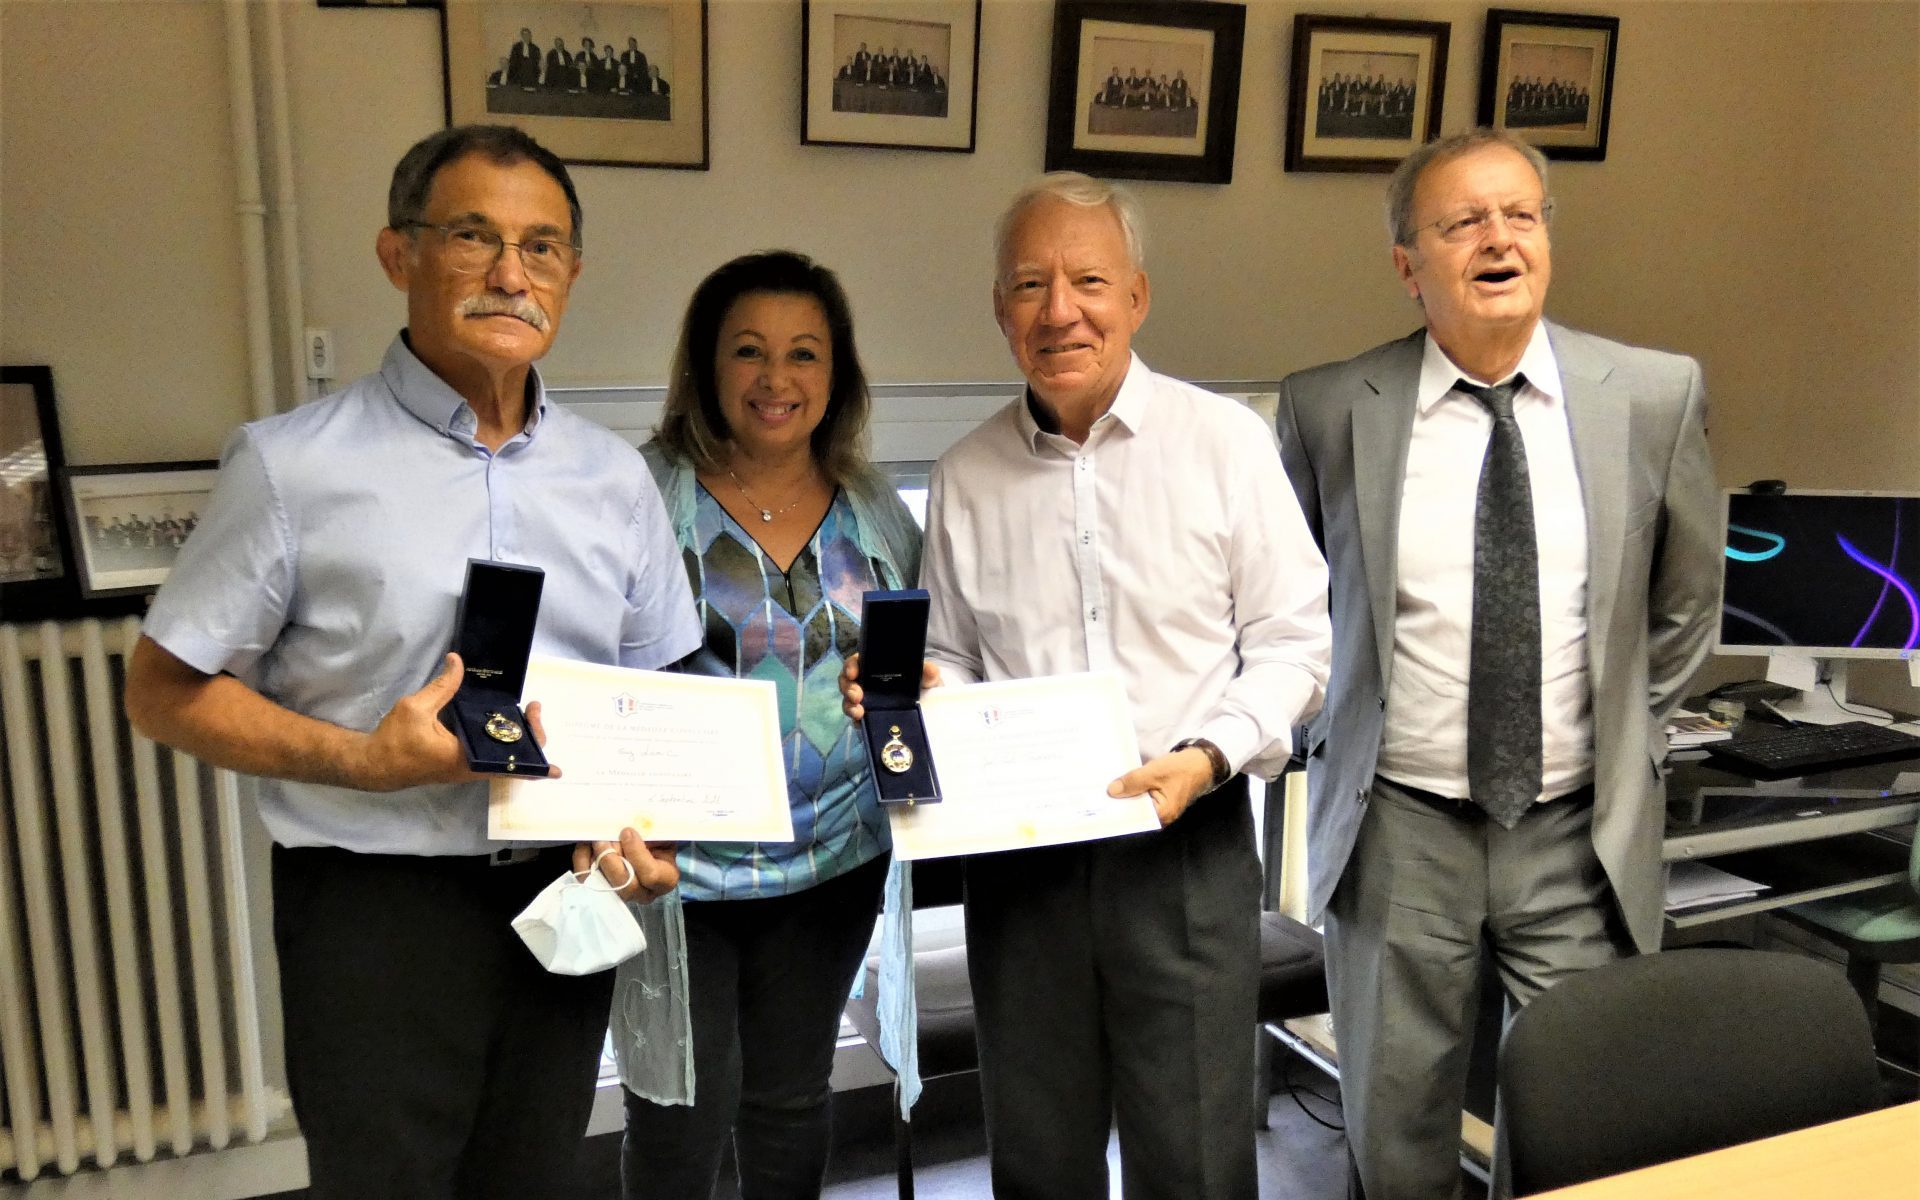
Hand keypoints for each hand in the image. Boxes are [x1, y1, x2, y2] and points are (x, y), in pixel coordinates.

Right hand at [353, 654, 562, 790]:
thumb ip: (443, 686)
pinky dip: (500, 737)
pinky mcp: (459, 762)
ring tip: (527, 712)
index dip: (533, 755)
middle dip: (529, 734)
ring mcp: (465, 767)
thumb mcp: (416, 708)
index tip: (549, 752)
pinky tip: (505, 721)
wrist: (373, 765)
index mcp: (465, 759)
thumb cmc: (394, 741)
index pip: (508, 763)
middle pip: (511, 757)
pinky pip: (488, 753)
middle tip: (533, 707)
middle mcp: (470, 768)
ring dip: (516, 736)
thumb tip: (458, 661)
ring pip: (501, 756)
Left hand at [574, 830, 678, 902]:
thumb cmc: (655, 837)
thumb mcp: (661, 832)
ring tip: (598, 838)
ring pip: (601, 883)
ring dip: (596, 857)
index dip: (636, 853)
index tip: (627, 831)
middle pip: (624, 883)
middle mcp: (643, 893)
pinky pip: (584, 878)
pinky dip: (582, 858)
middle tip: (606, 838)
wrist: (642, 841)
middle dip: (611, 857)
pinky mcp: (598, 889)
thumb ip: (653, 832)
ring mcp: (620, 894)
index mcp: (665, 879)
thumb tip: (637, 825)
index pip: (651, 875)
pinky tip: (587, 844)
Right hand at [839, 653, 941, 720]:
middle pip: (847, 681)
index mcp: (876, 668)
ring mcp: (865, 702)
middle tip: (856, 695)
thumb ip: (928, 673)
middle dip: (847, 687)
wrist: (929, 711)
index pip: (858, 662)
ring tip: (858, 712)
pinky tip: (860, 722)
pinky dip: (856, 720)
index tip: (853, 672)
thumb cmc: (922, 687)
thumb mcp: (927, 678)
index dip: (851, 665)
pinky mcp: (867, 718)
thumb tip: (930, 670)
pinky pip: (856, 719)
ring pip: (848, 701)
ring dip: (849, 705)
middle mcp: (867, 683)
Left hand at [1107, 748, 1216, 826]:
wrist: (1201, 762)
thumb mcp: (1154, 772)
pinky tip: (1119, 786)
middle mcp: (1161, 817)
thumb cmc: (1181, 769)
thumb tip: (1111, 791)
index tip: (1099, 805)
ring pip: (1137, 804)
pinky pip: (1141, 799)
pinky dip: (1132, 792)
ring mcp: (1160, 809)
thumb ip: (1133, 782)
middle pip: (1134, 812)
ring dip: (1124, 796)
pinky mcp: (1159, 800)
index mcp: (1162, 814)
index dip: (1117, 811)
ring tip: (1104, 791)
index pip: (1134, 817)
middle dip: (1118, 803)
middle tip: (1096, 796)